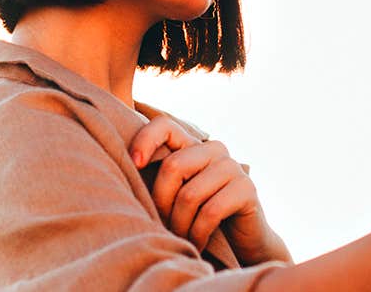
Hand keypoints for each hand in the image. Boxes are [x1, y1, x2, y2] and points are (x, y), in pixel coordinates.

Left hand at [128, 115, 290, 265]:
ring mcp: (232, 167)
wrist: (242, 242)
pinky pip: (210, 212)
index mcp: (192, 145)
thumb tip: (123, 170)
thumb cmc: (198, 218)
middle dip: (162, 203)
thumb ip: (157, 179)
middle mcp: (214, 149)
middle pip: (173, 167)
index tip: (135, 164)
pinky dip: (197, 234)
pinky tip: (196, 245)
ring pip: (189, 195)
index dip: (146, 140)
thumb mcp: (175, 195)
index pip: (165, 126)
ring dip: (179, 225)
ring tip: (179, 239)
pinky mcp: (247, 188)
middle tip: (163, 226)